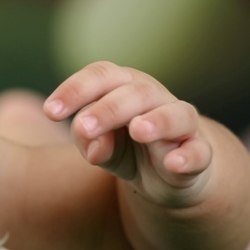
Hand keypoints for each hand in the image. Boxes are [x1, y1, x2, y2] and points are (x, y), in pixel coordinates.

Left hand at [43, 62, 212, 206]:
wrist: (170, 173)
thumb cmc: (126, 149)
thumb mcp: (100, 146)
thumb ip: (90, 142)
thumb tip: (94, 146)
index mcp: (122, 87)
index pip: (100, 76)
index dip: (74, 90)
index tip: (51, 112)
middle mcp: (154, 97)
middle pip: (133, 93)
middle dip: (107, 109)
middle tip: (83, 127)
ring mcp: (181, 124)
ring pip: (174, 114)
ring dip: (156, 121)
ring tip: (137, 130)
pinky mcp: (199, 152)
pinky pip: (199, 151)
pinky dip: (189, 156)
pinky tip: (174, 164)